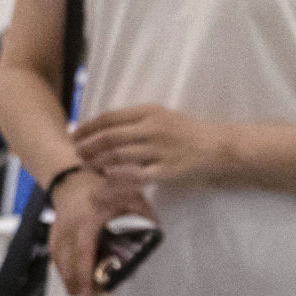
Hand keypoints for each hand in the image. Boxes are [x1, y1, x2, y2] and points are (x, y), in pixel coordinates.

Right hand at [47, 164, 139, 295]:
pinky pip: (54, 250)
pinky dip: (58, 265)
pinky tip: (65, 276)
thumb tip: (155, 227)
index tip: (90, 288)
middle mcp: (71, 227)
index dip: (84, 271)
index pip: (83, 250)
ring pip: (59, 257)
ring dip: (65, 276)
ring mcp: (60, 229)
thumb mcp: (126, 193)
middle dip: (75, 280)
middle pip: (69, 259)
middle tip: (85, 295)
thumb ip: (141, 210)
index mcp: (88, 221)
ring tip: (75, 291)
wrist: (73, 177)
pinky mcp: (54, 230)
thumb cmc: (102, 186)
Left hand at [73, 103, 252, 192]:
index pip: (110, 118)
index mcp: (149, 112)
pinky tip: (103, 183)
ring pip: (117, 156)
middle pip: (109, 137)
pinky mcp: (166, 172)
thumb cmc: (191, 132)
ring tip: (86, 167)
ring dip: (96, 162)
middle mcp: (151, 129)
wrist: (220, 147)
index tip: (75, 134)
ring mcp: (158, 151)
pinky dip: (115, 180)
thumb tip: (108, 129)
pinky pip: (134, 176)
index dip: (88, 127)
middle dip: (87, 146)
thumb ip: (138, 122)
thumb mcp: (164, 117)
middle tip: (75, 153)